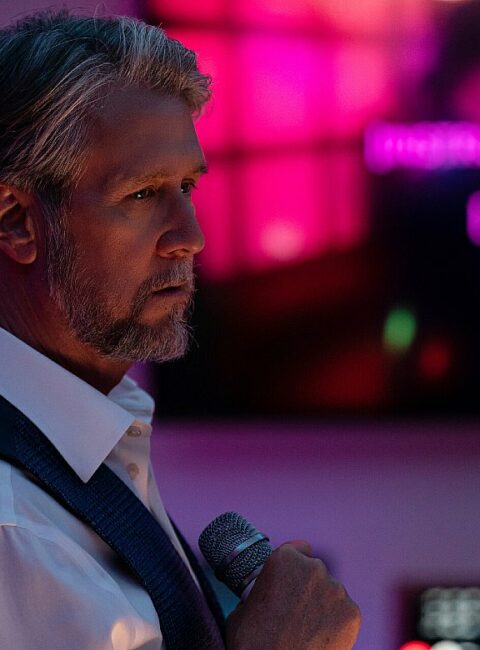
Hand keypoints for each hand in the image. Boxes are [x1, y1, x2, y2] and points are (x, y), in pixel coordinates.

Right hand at [226, 541, 360, 649]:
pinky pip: (346, 612)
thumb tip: (267, 592)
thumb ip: (262, 588)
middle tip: (297, 612)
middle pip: (316, 571)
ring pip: (332, 592)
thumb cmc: (253, 642)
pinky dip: (337, 623)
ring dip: (323, 604)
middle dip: (309, 587)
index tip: (294, 579)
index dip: (296, 566)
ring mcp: (335, 590)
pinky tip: (322, 637)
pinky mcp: (352, 613)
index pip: (301, 548)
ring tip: (309, 629)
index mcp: (284, 559)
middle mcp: (313, 567)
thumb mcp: (244, 605)